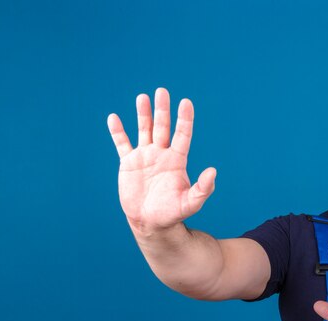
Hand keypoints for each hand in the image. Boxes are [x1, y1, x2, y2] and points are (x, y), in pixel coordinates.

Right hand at [107, 88, 215, 231]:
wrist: (150, 222)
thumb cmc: (173, 213)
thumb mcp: (191, 203)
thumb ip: (203, 189)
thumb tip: (213, 171)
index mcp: (177, 160)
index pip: (183, 135)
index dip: (184, 119)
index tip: (186, 102)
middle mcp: (162, 154)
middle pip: (162, 127)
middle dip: (162, 110)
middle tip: (162, 91)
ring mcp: (145, 157)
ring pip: (143, 130)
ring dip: (143, 114)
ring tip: (142, 97)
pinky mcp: (128, 164)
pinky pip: (122, 144)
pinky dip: (117, 132)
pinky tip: (114, 118)